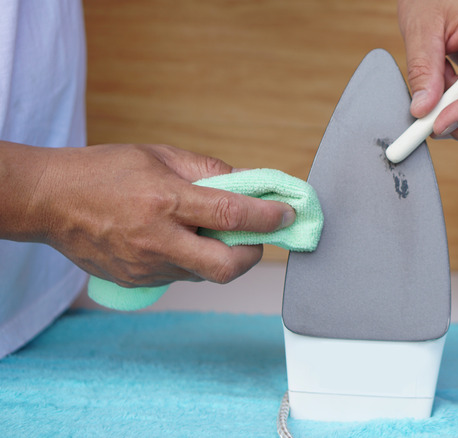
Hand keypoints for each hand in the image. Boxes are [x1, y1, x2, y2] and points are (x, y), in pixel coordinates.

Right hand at [12, 143, 294, 286]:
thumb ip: (209, 171)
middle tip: (257, 236)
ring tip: (210, 230)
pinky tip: (182, 240)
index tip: (286, 214)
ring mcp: (146, 266)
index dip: (266, 217)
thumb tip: (249, 184)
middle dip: (253, 254)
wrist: (49, 201)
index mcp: (164, 200)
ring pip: (206, 274)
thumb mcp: (160, 156)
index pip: (230, 214)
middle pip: (227, 266)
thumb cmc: (105, 171)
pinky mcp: (137, 281)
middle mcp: (157, 239)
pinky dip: (195, 260)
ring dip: (222, 255)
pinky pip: (182, 276)